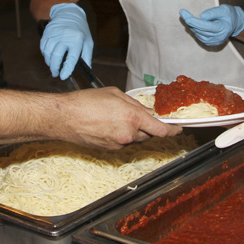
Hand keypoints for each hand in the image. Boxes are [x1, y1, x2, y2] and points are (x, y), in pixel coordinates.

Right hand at [40, 3, 93, 79]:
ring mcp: (54, 34)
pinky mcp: (47, 33)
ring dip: (49, 63)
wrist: (68, 14)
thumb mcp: (88, 41)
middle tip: (56, 74)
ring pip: (48, 53)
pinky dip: (45, 55)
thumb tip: (87, 69)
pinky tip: (49, 58)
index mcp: (77, 39)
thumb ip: (87, 56)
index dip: (67, 68)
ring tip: (53, 67)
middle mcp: (64, 36)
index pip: (71, 57)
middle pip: (57, 56)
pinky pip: (43, 48)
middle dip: (55, 68)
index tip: (64, 76)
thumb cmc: (80, 30)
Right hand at [57, 88, 181, 149]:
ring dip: (133, 130)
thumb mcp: (115, 94)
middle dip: (147, 125)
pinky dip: (121, 135)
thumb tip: (146, 110)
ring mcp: (118, 144)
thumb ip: (134, 103)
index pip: (161, 129)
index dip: (173, 130)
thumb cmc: (86, 102)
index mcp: (132, 117)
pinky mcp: (109, 150)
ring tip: (115, 116)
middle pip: (148, 134)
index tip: (178, 128)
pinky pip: (122, 142)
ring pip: (135, 138)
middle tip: (136, 114)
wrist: (64, 117)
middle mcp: (128, 134)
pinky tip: (107, 124)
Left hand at [179, 5, 243, 45]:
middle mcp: (217, 37)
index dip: (194, 21)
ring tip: (188, 16)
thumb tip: (201, 16)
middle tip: (182, 12)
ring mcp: (213, 42)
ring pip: (197, 33)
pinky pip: (199, 36)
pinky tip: (193, 23)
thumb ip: (213, 12)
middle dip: (189, 21)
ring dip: (192, 25)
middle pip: (199, 30)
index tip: (184, 15)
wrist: (235, 24)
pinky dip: (195, 29)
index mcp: (222, 29)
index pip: (205, 26)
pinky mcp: (210, 43)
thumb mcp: (223, 9)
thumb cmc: (229, 14)